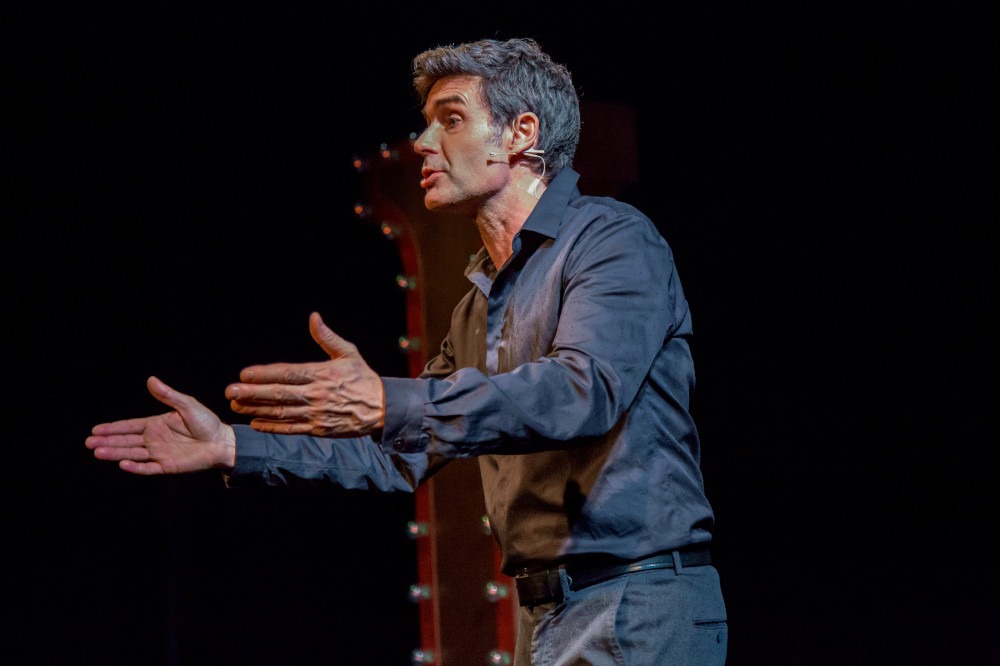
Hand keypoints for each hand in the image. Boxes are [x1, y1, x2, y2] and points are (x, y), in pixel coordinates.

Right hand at [86, 376, 235, 474]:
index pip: (130, 427)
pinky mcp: (167, 466)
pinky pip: (148, 467)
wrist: (222, 442)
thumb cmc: (207, 422)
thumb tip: (151, 380)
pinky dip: (135, 466)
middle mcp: (154, 439)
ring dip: (115, 453)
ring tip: (98, 452)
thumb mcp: (187, 405)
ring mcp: (159, 453)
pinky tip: (122, 463)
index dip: (113, 428)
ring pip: (132, 454)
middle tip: (89, 443)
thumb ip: (168, 395)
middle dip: (107, 442)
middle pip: (126, 441)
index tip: (95, 430)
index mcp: (157, 424)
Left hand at [225, 312, 384, 437]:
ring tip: (237, 407)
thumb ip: (327, 337)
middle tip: (230, 392)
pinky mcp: (318, 429)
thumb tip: (314, 317)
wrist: (382, 408)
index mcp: (321, 374)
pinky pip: (291, 429)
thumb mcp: (349, 353)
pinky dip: (272, 427)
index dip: (264, 374)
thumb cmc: (363, 378)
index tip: (244, 374)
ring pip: (281, 412)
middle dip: (252, 394)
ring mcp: (316, 414)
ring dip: (256, 410)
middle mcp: (316, 395)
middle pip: (279, 394)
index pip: (287, 373)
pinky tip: (255, 424)